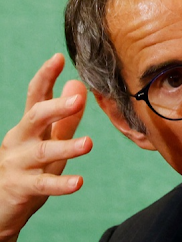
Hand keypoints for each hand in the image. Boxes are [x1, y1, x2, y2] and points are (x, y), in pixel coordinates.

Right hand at [0, 53, 92, 241]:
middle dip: (55, 107)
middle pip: (35, 118)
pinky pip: (42, 185)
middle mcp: (20, 141)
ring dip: (66, 146)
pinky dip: (60, 185)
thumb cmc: (28, 169)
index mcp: (28, 127)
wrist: (0, 207)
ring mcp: (18, 165)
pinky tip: (78, 182)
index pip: (36, 96)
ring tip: (88, 143)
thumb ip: (65, 118)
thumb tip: (77, 85)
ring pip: (42, 152)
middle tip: (78, 99)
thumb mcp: (48, 141)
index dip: (46, 76)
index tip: (58, 57)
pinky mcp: (21, 189)